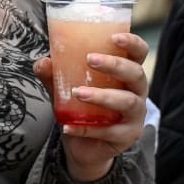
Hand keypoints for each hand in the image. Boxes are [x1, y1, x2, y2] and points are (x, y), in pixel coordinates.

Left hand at [34, 33, 149, 182]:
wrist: (84, 146)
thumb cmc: (81, 107)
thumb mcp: (66, 87)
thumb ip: (55, 74)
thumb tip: (43, 63)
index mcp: (126, 74)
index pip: (139, 53)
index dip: (132, 43)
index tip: (114, 37)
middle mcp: (136, 92)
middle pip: (136, 74)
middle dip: (115, 65)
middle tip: (90, 59)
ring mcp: (135, 116)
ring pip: (127, 102)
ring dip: (103, 96)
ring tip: (78, 93)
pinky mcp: (127, 136)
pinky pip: (110, 132)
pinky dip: (88, 129)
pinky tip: (68, 126)